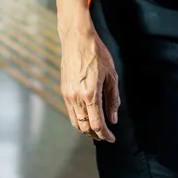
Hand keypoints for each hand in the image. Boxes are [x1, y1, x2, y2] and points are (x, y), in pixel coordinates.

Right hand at [59, 17, 119, 142]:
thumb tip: (113, 118)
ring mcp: (67, 94)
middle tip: (106, 135)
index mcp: (90, 94)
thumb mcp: (111, 75)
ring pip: (75, 122)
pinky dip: (79, 119)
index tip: (112, 138)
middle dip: (96, 134)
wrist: (77, 39)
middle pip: (85, 127)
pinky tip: (88, 116)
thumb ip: (112, 99)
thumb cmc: (97, 54)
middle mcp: (76, 97)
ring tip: (97, 129)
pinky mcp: (63, 90)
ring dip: (86, 129)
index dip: (105, 134)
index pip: (97, 124)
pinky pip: (70, 112)